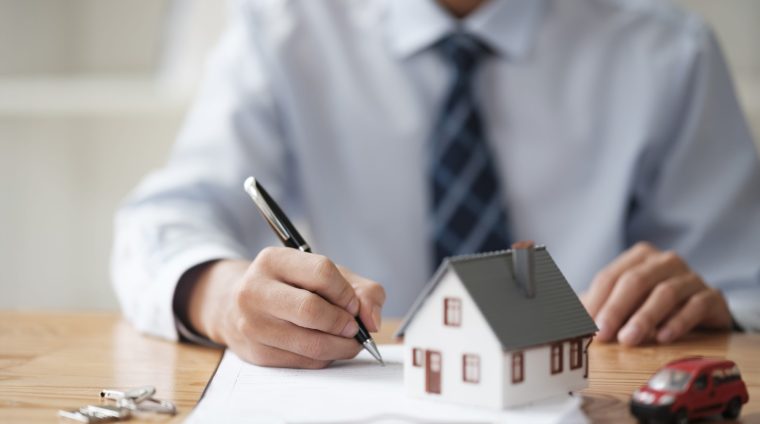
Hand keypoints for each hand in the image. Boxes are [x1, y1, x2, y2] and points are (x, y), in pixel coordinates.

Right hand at [185, 247, 385, 367]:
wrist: (237, 306)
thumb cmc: (291, 287)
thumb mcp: (323, 275)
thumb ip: (361, 290)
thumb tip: (372, 321)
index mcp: (274, 261)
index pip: (321, 272)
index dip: (346, 292)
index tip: (354, 304)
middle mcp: (256, 290)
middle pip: (311, 311)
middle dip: (344, 323)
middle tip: (355, 328)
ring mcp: (253, 324)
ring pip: (311, 343)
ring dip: (341, 347)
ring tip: (349, 341)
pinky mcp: (256, 353)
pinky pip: (304, 362)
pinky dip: (326, 358)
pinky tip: (327, 348)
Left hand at [581, 242, 731, 345]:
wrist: (700, 311)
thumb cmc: (651, 304)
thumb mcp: (622, 302)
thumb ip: (595, 306)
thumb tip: (562, 321)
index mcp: (639, 257)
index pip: (610, 276)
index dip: (595, 301)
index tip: (584, 325)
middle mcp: (665, 261)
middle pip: (636, 281)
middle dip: (616, 309)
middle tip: (604, 333)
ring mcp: (691, 277)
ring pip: (665, 293)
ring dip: (644, 318)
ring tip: (629, 339)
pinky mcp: (712, 296)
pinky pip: (695, 306)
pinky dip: (678, 322)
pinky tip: (663, 337)